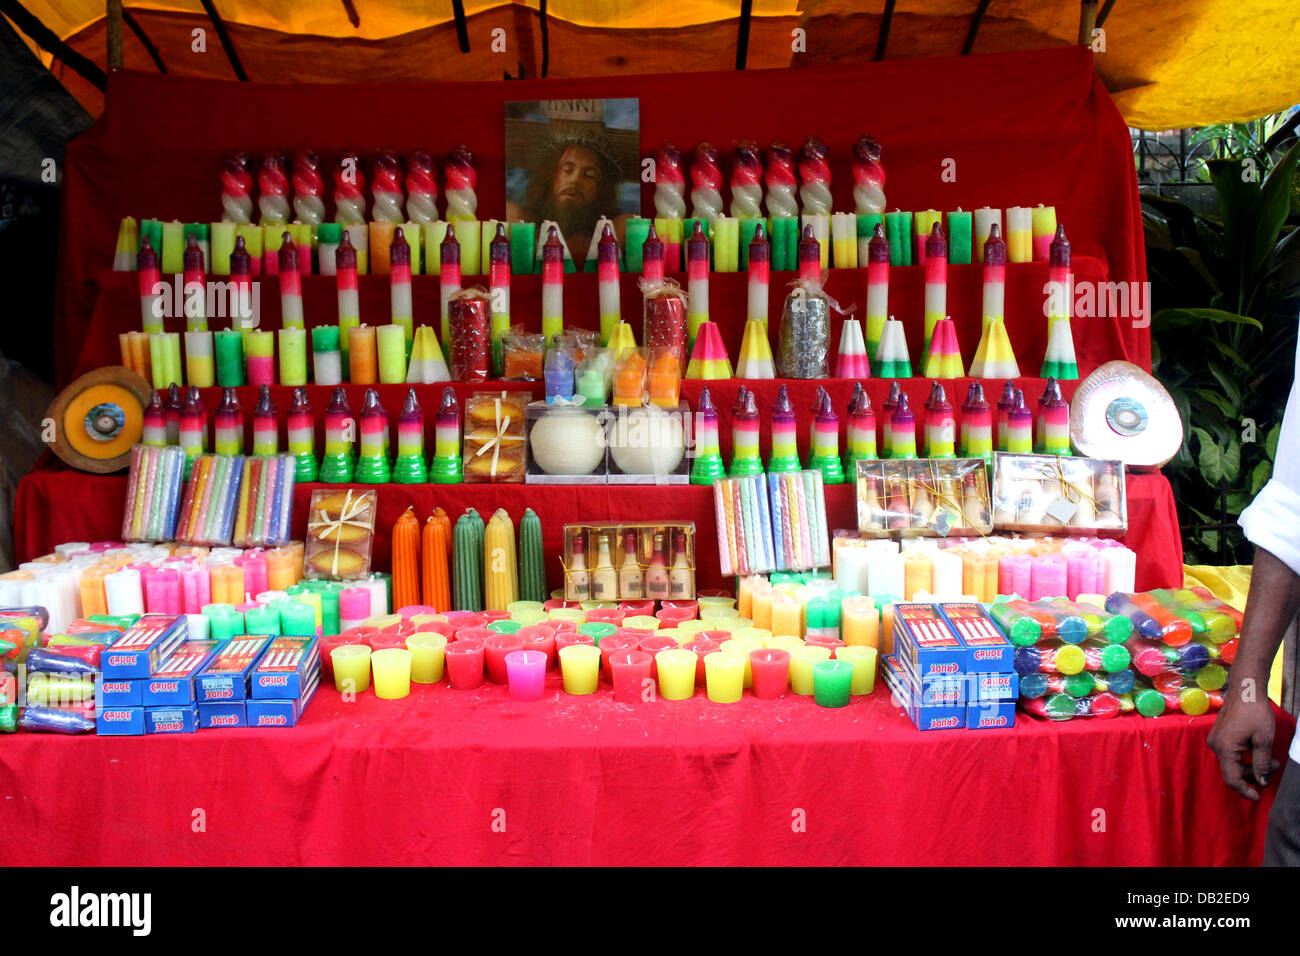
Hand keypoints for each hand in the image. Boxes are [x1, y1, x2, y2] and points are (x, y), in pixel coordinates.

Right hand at [1208, 686, 1280, 801]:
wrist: (1245, 690)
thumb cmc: (1255, 713)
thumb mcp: (1264, 740)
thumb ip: (1262, 764)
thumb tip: (1262, 782)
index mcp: (1224, 749)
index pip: (1232, 779)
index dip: (1245, 791)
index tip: (1259, 798)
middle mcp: (1215, 746)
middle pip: (1233, 771)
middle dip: (1254, 774)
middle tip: (1274, 769)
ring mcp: (1215, 740)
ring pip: (1233, 762)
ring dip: (1251, 765)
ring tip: (1271, 760)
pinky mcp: (1219, 735)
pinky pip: (1231, 753)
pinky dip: (1245, 756)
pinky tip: (1259, 751)